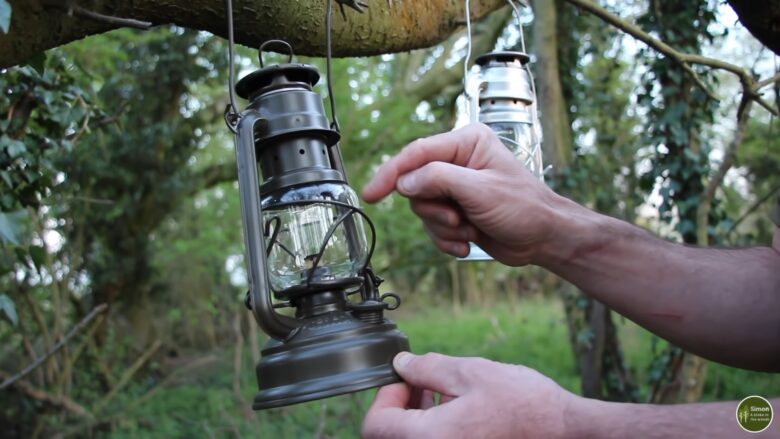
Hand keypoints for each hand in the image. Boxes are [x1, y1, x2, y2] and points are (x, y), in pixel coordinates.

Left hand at [361, 352, 576, 438]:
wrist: (567, 432)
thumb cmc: (525, 404)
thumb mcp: (472, 373)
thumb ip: (428, 369)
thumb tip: (401, 366)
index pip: (376, 426)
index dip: (385, 396)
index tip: (404, 379)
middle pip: (390, 437)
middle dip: (400, 408)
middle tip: (419, 383)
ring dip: (415, 420)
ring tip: (438, 393)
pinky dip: (433, 432)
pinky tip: (454, 412)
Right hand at [362, 123, 567, 265]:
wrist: (544, 239)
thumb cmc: (523, 207)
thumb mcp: (479, 190)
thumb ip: (438, 179)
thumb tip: (404, 182)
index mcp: (466, 143)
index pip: (416, 154)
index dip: (391, 174)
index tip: (372, 194)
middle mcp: (457, 162)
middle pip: (416, 186)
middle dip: (436, 210)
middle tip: (460, 218)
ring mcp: (456, 188)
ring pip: (423, 210)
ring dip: (445, 228)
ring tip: (471, 230)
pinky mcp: (456, 211)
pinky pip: (433, 228)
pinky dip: (448, 240)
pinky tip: (469, 242)